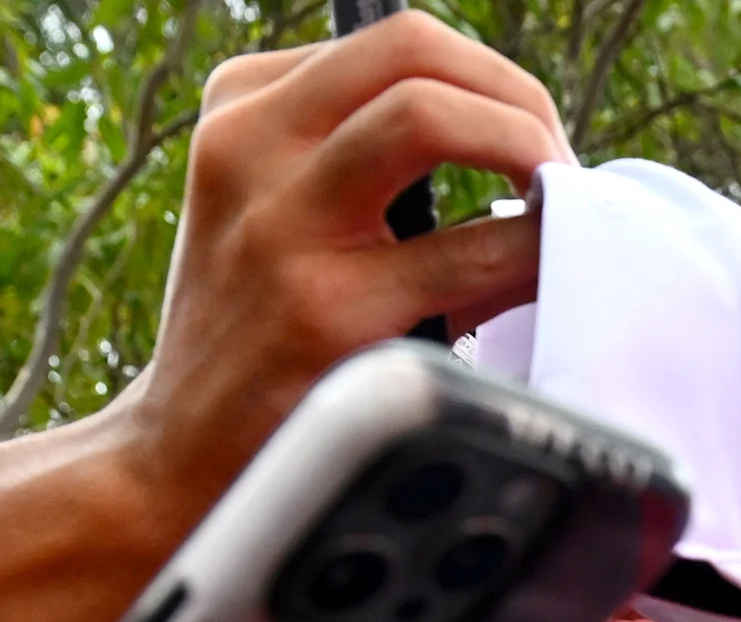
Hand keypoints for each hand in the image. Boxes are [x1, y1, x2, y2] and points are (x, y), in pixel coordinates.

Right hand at [120, 14, 567, 501]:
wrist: (180, 458)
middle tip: (561, 170)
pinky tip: (546, 279)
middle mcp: (248, 147)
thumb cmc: (263, 336)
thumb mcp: (286, 216)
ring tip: (560, 210)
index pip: (401, 45)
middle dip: (520, 102)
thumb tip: (533, 154)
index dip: (494, 81)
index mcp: (243, 110)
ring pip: (430, 116)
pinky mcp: (325, 312)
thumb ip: (376, 165)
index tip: (533, 140)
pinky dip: (532, 253)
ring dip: (527, 149)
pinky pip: (471, 253)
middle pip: (417, 53)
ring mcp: (279, 225)